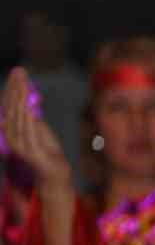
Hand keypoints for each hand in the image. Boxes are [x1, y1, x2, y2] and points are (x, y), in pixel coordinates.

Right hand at [2, 68, 72, 196]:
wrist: (54, 173)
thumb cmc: (47, 150)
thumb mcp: (38, 129)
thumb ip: (31, 116)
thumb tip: (26, 101)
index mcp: (11, 129)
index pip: (9, 105)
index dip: (13, 88)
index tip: (18, 73)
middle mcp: (10, 135)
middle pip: (11, 106)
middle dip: (15, 87)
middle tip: (19, 71)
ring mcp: (18, 144)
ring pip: (18, 115)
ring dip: (20, 97)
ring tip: (23, 82)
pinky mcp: (29, 150)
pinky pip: (28, 129)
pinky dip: (27, 115)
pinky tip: (28, 103)